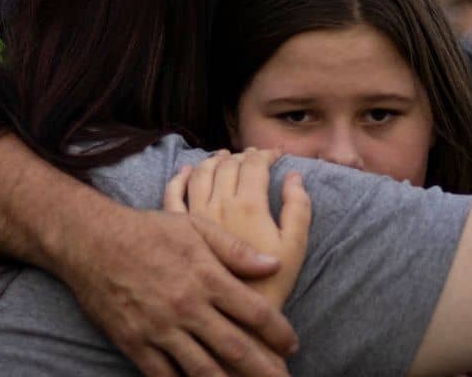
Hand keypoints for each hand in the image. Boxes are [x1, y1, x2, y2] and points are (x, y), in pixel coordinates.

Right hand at [59, 201, 298, 376]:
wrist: (91, 240)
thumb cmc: (147, 230)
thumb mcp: (195, 227)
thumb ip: (235, 250)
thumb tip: (273, 264)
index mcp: (206, 277)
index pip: (255, 311)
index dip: (278, 332)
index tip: (292, 344)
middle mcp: (187, 307)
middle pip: (236, 348)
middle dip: (265, 370)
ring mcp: (160, 328)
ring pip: (203, 370)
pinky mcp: (135, 343)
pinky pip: (164, 376)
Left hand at [164, 150, 310, 309]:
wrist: (234, 316)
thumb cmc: (270, 284)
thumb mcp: (295, 247)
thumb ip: (298, 208)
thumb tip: (294, 177)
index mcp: (249, 204)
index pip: (255, 165)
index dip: (266, 155)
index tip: (274, 155)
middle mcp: (219, 203)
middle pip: (228, 165)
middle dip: (242, 156)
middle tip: (252, 156)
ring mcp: (195, 214)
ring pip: (200, 174)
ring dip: (213, 160)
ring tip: (223, 157)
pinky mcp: (178, 229)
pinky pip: (173, 194)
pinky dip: (180, 177)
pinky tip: (186, 171)